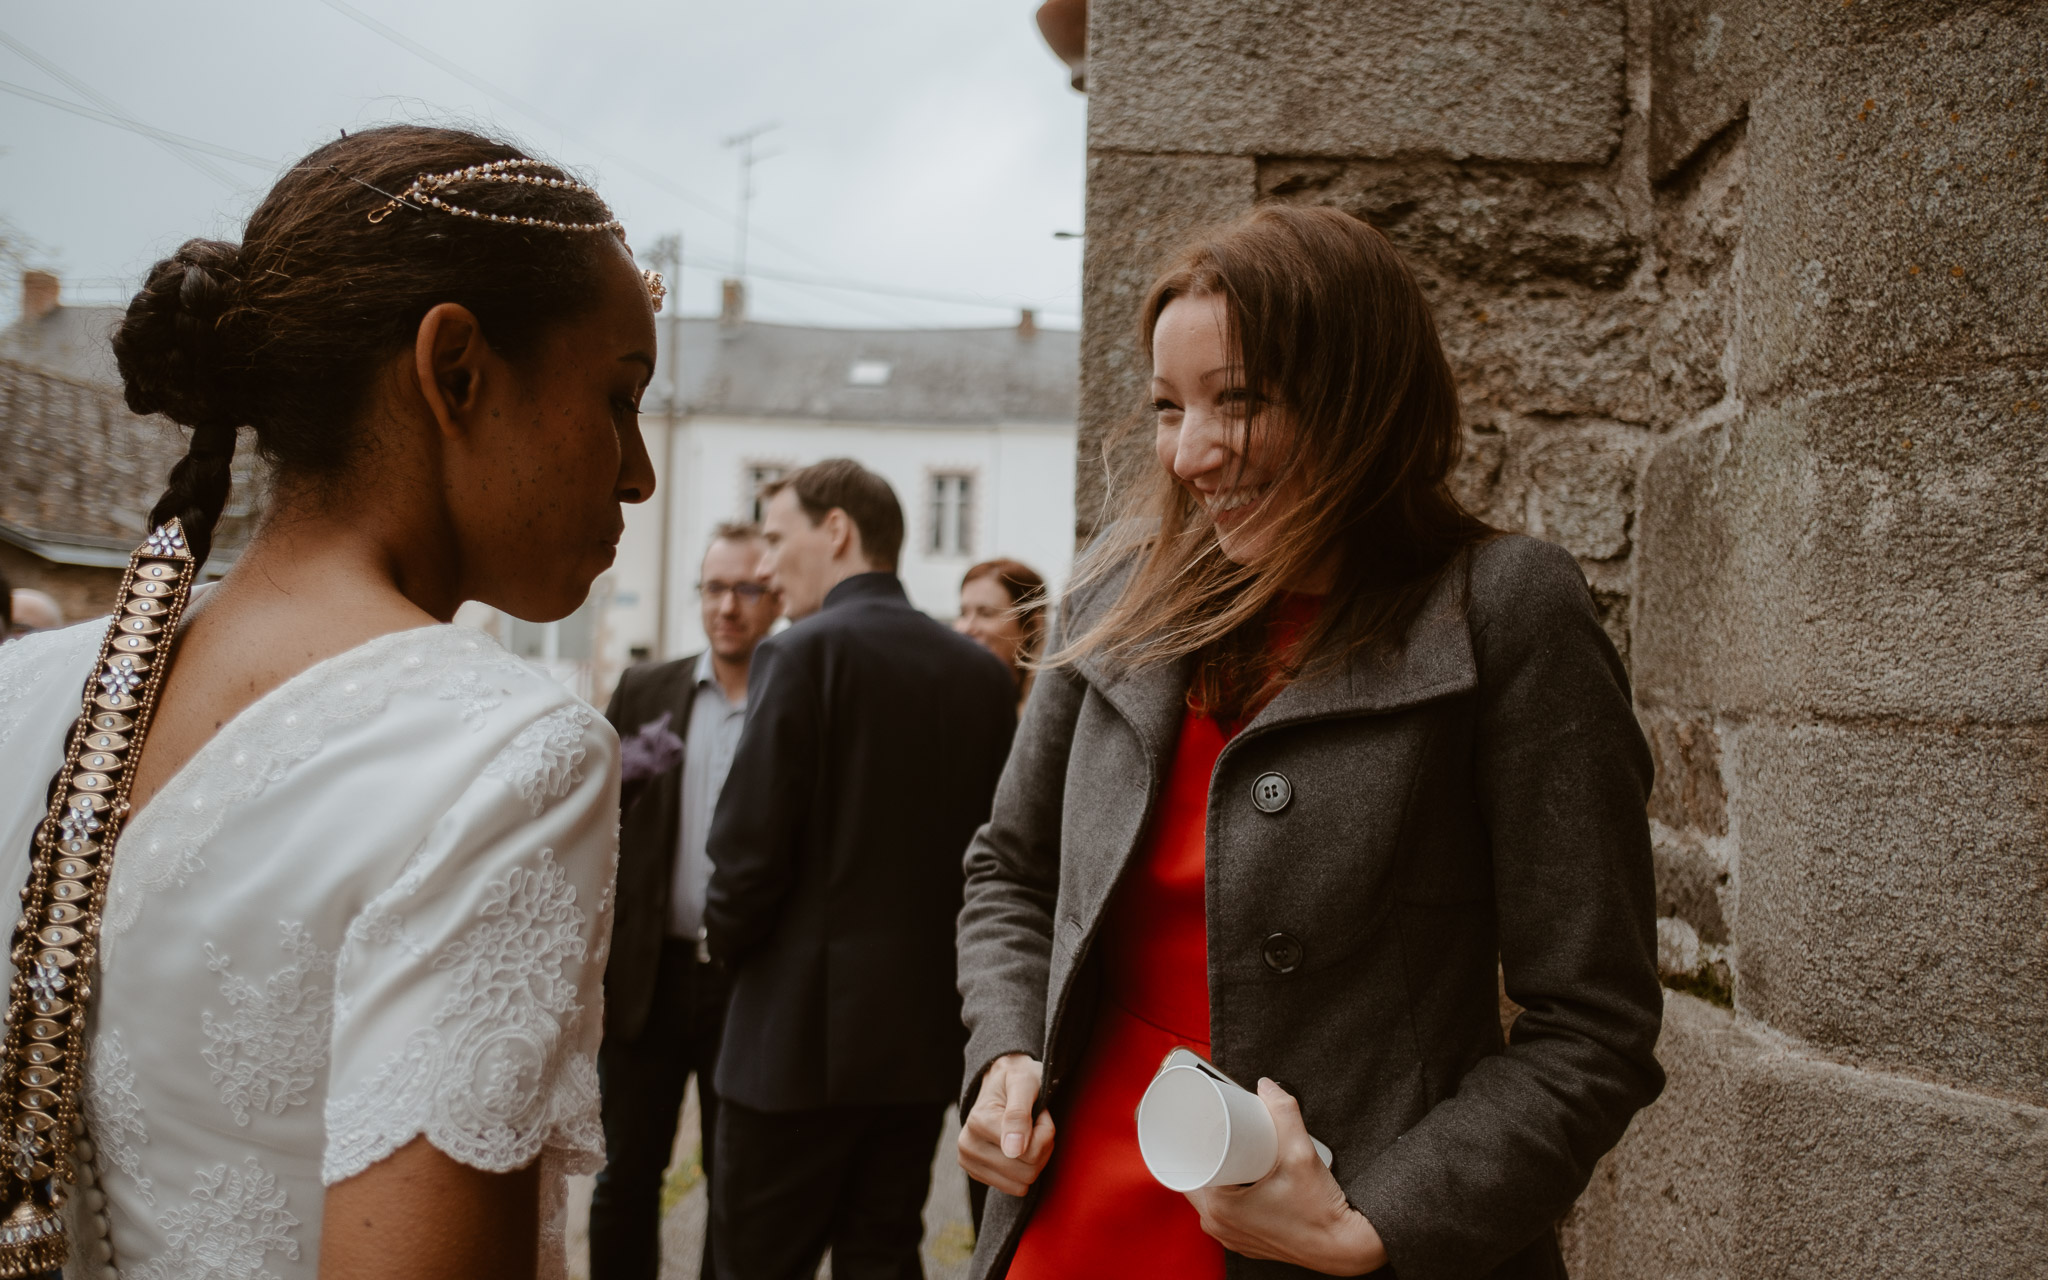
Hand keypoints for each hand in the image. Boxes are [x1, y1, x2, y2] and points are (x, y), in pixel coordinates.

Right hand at [958, 1052, 1056, 1196]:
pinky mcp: (977, 1174)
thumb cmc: (1017, 1078)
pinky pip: (1015, 1188)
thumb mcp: (1024, 1083)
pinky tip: (1017, 1147)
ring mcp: (969, 1162)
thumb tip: (1013, 1151)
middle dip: (1042, 1147)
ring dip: (1035, 1159)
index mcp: (978, 1122)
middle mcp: (967, 1145)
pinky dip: (1024, 1169)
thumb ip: (1019, 1114)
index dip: (1046, 1131)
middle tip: (1035, 1123)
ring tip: (1027, 1134)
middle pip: (1027, 1172)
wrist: (1000, 1081)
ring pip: (1023, 1184)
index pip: (1030, 1152)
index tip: (1039, 1112)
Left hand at [1186, 1079, 1386, 1275]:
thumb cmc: (1319, 1210)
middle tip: (1222, 1131)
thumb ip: (1284, 1114)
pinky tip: (1241, 1177)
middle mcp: (1219, 1226)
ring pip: (1208, 1196)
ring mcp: (1230, 1237)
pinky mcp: (1245, 1240)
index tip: (1206, 1125)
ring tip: (1232, 1150)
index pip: (1190, 1166)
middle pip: (1197, 1179)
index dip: (1194, 1143)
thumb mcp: (1301, 1153)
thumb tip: (1268, 1087)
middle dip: (1207, 1154)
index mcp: (1220, 1208)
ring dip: (1216, 1174)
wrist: (1343, 1247)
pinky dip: (1228, 1193)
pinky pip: (1224, 1212)